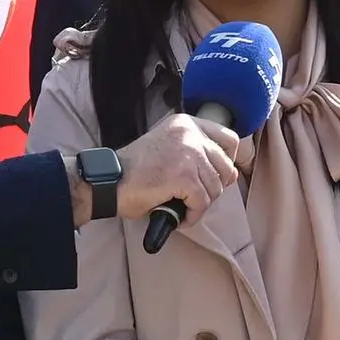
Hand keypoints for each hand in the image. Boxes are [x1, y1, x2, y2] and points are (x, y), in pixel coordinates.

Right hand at [88, 115, 245, 230]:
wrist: (109, 181)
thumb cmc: (135, 171)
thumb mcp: (168, 148)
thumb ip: (196, 153)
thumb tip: (231, 174)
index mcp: (186, 124)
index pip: (229, 138)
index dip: (228, 161)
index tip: (219, 177)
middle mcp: (190, 133)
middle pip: (226, 167)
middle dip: (213, 188)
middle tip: (192, 197)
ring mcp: (188, 153)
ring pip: (215, 188)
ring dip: (200, 204)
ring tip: (181, 207)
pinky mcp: (184, 176)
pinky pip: (202, 202)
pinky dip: (193, 214)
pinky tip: (179, 215)